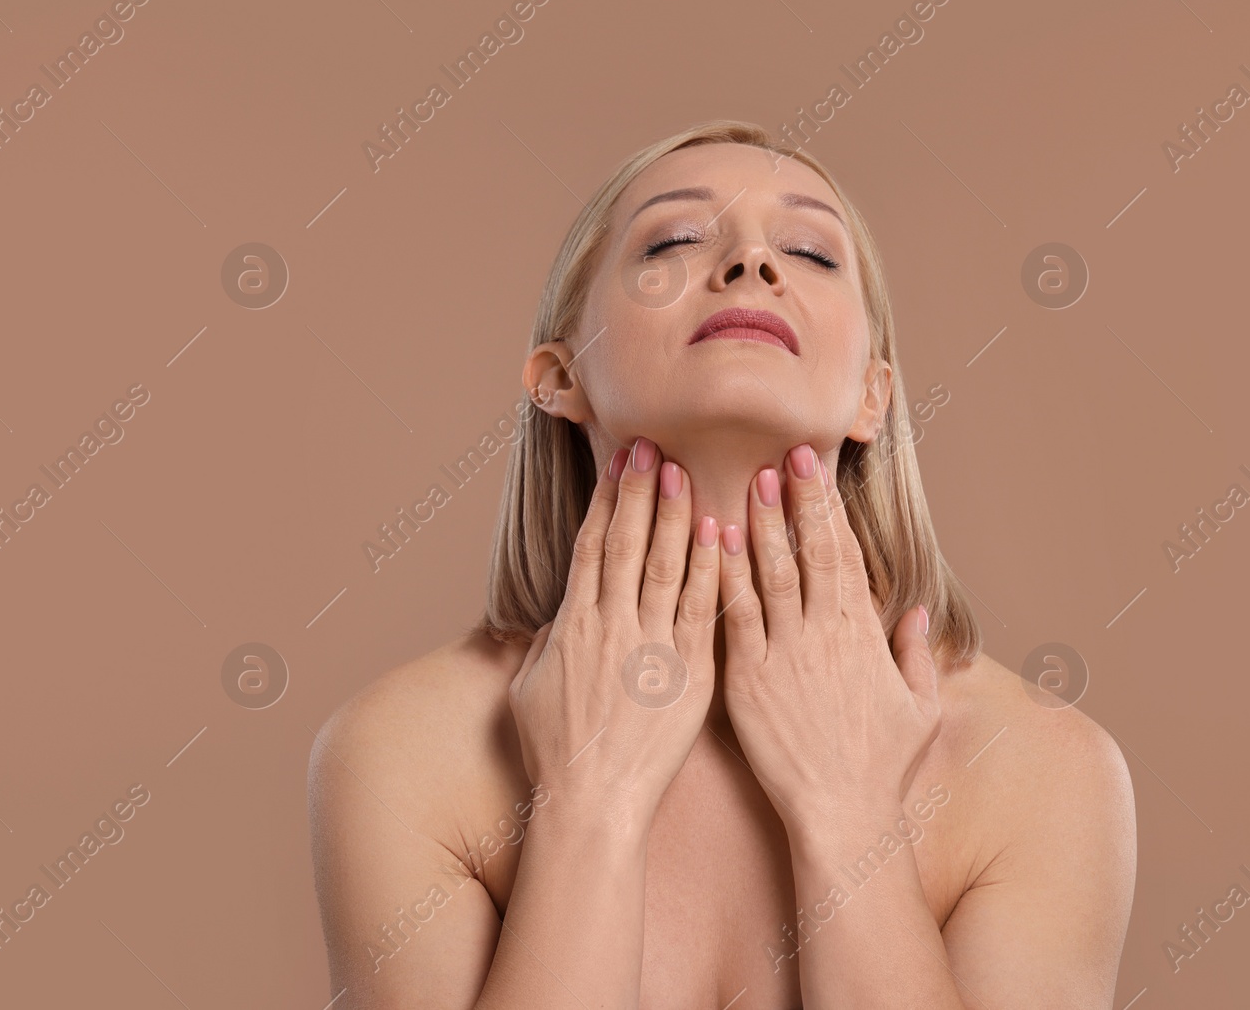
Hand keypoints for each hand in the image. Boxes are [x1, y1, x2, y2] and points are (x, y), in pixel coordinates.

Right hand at [509, 437, 720, 825]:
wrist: (592, 803)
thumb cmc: (555, 752)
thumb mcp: (530, 688)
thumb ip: (547, 641)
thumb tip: (557, 614)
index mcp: (573, 625)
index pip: (592, 546)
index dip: (606, 501)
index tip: (619, 464)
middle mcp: (613, 627)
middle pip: (627, 544)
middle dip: (641, 492)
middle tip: (652, 445)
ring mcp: (654, 650)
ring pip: (666, 567)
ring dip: (675, 515)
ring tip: (682, 471)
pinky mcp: (691, 676)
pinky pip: (702, 611)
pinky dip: (710, 569)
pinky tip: (719, 533)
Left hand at [718, 444, 940, 843]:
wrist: (841, 813)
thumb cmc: (879, 767)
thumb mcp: (918, 708)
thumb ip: (915, 655)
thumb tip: (914, 614)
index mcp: (862, 635)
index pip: (844, 556)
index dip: (827, 510)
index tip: (813, 469)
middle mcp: (825, 635)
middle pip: (810, 554)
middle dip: (796, 501)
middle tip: (782, 453)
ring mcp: (785, 655)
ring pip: (771, 575)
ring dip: (759, 525)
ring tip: (748, 479)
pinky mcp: (749, 680)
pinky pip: (735, 617)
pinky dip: (725, 576)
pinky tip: (714, 541)